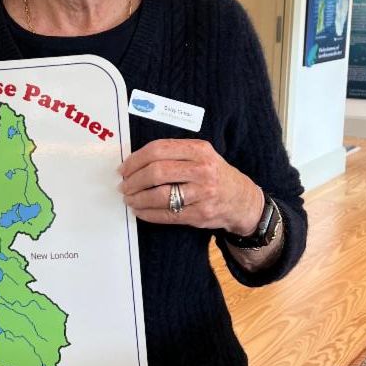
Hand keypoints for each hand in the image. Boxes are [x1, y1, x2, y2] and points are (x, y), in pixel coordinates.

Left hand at [119, 139, 264, 232]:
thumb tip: (135, 162)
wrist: (242, 200)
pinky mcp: (200, 214)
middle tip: (124, 186)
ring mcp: (202, 193)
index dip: (135, 160)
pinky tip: (140, 211)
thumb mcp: (201, 155)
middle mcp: (202, 170)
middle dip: (134, 180)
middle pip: (156, 172)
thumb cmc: (214, 175)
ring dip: (138, 199)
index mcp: (199, 150)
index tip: (124, 168)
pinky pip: (166, 215)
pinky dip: (148, 214)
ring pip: (159, 196)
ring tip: (130, 199)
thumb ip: (174, 153)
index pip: (158, 150)